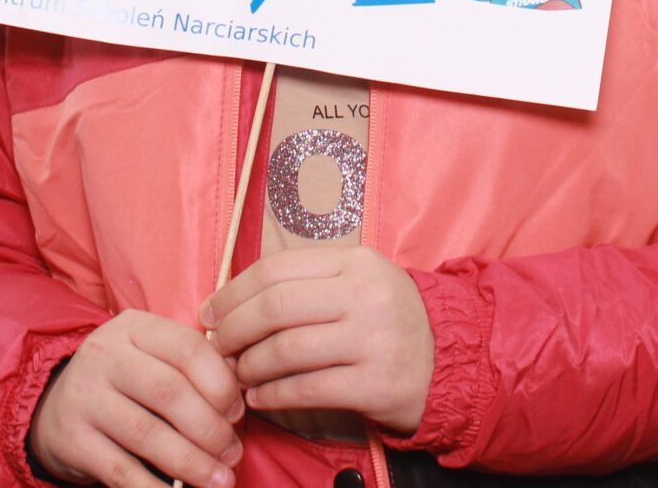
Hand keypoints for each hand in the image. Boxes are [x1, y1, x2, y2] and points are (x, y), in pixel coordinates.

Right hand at [30, 309, 244, 487]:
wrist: (55, 404)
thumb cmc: (125, 381)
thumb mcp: (152, 356)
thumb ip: (191, 367)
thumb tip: (238, 399)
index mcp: (133, 327)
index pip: (187, 349)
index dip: (221, 384)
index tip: (237, 414)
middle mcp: (104, 356)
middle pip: (170, 392)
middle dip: (210, 429)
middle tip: (233, 454)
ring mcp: (84, 397)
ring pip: (147, 434)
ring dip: (192, 463)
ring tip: (219, 480)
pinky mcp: (72, 440)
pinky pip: (121, 470)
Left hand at [203, 246, 434, 434]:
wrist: (447, 360)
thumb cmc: (386, 319)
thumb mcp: (357, 281)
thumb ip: (305, 283)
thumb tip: (230, 302)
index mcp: (356, 261)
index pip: (277, 268)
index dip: (234, 292)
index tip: (210, 312)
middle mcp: (366, 295)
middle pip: (276, 307)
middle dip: (234, 329)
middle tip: (217, 347)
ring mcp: (374, 340)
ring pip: (288, 349)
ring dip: (250, 366)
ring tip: (238, 374)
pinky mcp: (377, 384)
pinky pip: (308, 389)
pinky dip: (273, 394)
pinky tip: (259, 397)